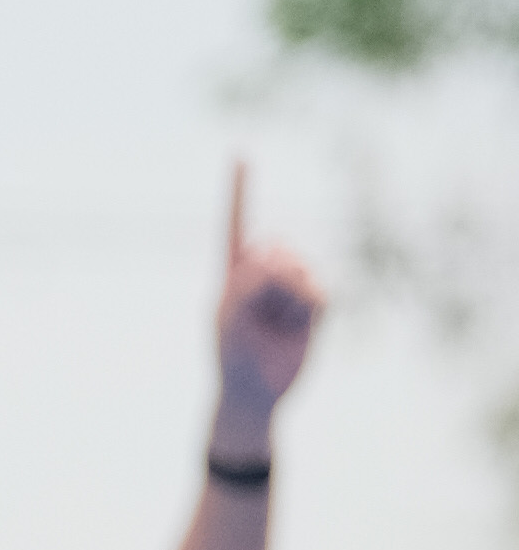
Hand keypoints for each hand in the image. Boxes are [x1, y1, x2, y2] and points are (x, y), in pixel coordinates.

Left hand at [211, 160, 322, 458]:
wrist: (255, 397)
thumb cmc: (231, 359)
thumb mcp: (228, 320)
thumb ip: (245, 284)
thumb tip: (274, 257)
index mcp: (232, 273)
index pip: (236, 225)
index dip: (241, 190)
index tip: (241, 153)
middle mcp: (262, 274)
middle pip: (274, 249)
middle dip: (269, 278)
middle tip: (259, 310)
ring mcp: (290, 290)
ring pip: (301, 269)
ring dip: (289, 297)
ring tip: (279, 325)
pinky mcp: (314, 308)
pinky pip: (321, 292)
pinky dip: (311, 303)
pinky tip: (301, 322)